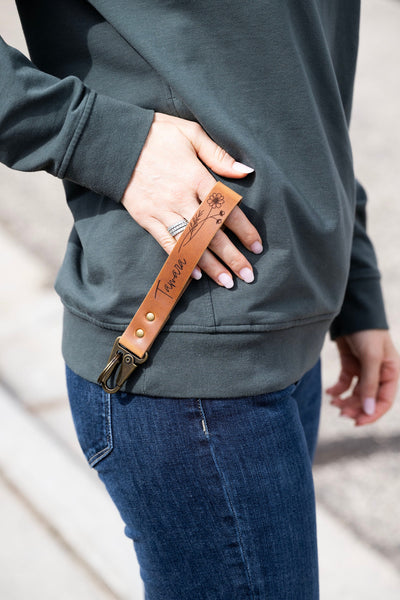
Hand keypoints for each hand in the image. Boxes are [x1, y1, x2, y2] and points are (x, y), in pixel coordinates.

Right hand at [122, 112, 262, 286]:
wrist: (116, 143)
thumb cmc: (157, 135)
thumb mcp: (191, 133)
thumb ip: (219, 154)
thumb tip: (246, 171)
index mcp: (196, 176)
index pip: (226, 208)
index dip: (244, 229)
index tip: (257, 246)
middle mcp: (181, 197)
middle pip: (211, 232)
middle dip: (231, 256)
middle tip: (248, 275)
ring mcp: (162, 210)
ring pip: (191, 242)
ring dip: (210, 264)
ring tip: (227, 282)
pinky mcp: (146, 218)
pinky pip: (166, 242)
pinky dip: (181, 258)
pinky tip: (195, 273)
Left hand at [326, 330, 399, 425]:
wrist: (351, 312)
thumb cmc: (367, 332)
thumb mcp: (371, 358)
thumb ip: (369, 384)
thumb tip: (367, 410)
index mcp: (391, 373)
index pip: (384, 401)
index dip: (372, 414)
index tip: (357, 422)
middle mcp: (379, 374)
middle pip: (368, 399)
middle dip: (356, 408)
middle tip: (341, 413)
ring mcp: (364, 370)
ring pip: (355, 394)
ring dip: (345, 401)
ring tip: (333, 403)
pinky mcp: (350, 365)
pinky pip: (345, 383)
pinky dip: (337, 390)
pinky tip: (329, 393)